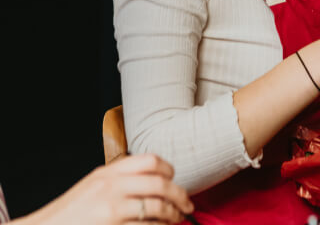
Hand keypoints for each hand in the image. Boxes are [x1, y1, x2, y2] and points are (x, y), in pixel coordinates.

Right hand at [23, 154, 192, 224]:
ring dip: (173, 214)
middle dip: (179, 196)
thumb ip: (119, 178)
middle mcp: (111, 186)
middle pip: (160, 184)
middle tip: (187, 205)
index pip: (150, 161)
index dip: (168, 170)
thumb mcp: (93, 186)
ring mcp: (112, 208)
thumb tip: (155, 179)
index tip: (174, 180)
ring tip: (176, 219)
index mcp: (108, 172)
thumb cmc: (71, 213)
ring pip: (157, 207)